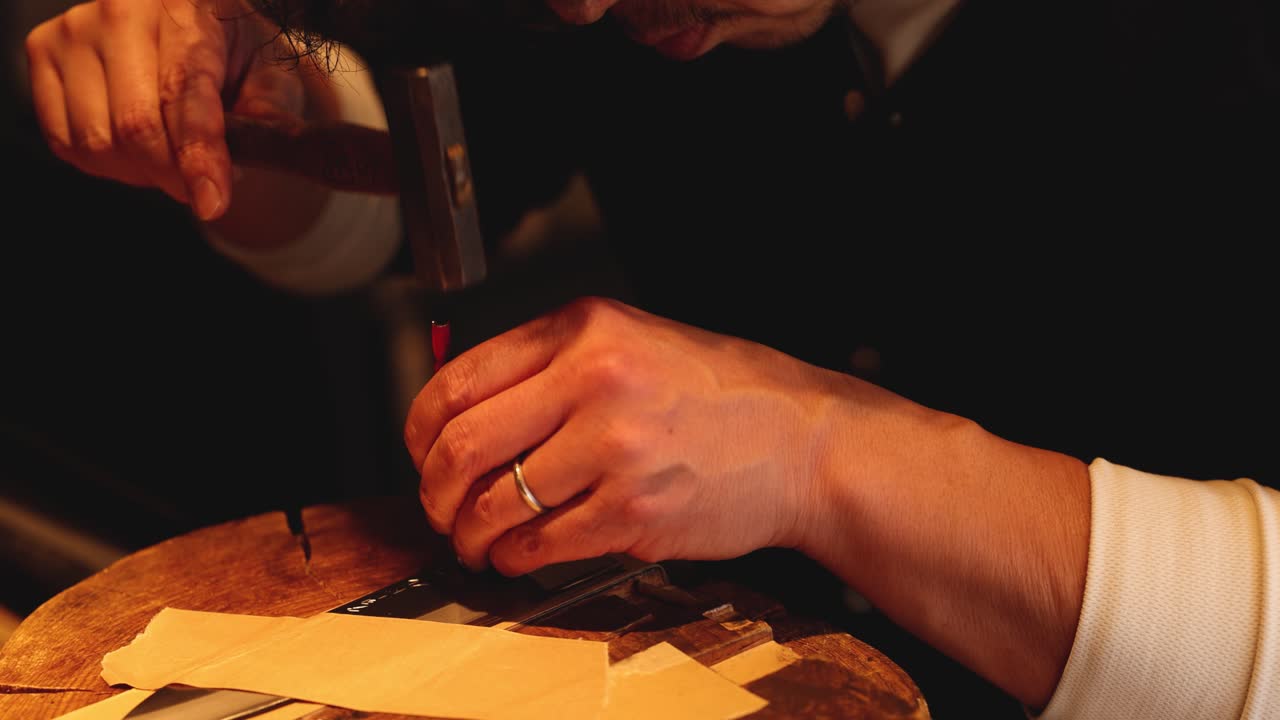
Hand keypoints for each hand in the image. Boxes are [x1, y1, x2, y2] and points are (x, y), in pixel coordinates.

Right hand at [25, 0, 313, 219]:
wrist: (192, 27)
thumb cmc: (236, 58)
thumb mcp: (271, 78)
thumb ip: (270, 115)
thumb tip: (250, 159)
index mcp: (186, 12)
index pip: (185, 99)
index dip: (199, 159)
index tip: (212, 204)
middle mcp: (120, 12)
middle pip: (136, 129)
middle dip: (173, 175)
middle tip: (197, 183)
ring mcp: (73, 31)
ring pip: (97, 141)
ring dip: (139, 172)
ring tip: (168, 154)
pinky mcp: (41, 54)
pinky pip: (67, 141)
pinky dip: (105, 163)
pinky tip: (132, 145)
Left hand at [404, 297, 849, 575]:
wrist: (802, 441)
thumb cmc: (721, 394)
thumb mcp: (633, 343)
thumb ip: (550, 366)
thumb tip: (465, 413)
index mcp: (585, 329)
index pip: (458, 379)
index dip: (420, 430)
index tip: (422, 453)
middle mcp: (594, 380)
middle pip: (462, 445)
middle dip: (433, 491)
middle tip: (438, 508)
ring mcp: (615, 447)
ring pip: (494, 502)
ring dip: (468, 533)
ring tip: (473, 540)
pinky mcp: (634, 509)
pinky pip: (541, 542)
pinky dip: (515, 557)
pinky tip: (519, 554)